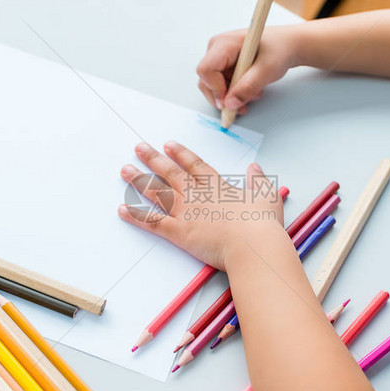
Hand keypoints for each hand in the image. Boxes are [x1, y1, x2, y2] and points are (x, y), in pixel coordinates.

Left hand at [118, 141, 284, 269]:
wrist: (254, 245)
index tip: (168, 144)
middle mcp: (197, 194)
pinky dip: (136, 216)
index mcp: (217, 186)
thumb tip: (256, 168)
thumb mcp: (267, 196)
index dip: (180, 154)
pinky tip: (122, 209)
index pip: (194, 165)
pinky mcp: (179, 232)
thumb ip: (259, 180)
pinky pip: (152, 222)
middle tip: (138, 147)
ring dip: (140, 180)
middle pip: (170, 172)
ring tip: (125, 170)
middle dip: (153, 158)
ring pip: (158, 192)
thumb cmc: (262, 224)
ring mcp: (186, 212)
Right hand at [197, 26, 299, 114]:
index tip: (229, 101)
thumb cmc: (279, 49)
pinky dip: (233, 93)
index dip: (215, 89)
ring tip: (252, 95)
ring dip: (230, 97)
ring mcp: (220, 57)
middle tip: (240, 106)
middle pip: (206, 80)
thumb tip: (230, 103)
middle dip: (223, 97)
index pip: (206, 69)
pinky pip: (221, 85)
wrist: (288, 46)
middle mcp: (218, 48)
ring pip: (213, 86)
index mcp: (226, 43)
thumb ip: (248, 87)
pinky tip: (249, 92)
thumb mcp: (267, 70)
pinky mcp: (224, 65)